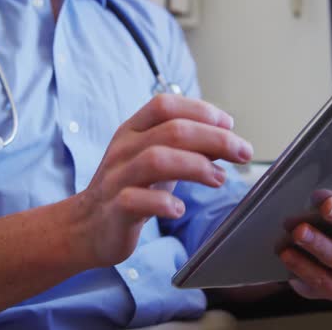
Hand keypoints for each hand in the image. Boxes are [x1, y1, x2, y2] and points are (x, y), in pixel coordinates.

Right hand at [75, 94, 252, 266]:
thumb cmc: (131, 187)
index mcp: (133, 130)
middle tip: (243, 153)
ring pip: (156, 160)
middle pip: (172, 131)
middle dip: (215, 139)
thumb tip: (227, 138)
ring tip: (219, 179)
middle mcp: (124, 149)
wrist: (88, 225)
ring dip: (196, 166)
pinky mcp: (115, 209)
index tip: (229, 125)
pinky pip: (137, 200)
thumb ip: (186, 146)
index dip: (201, 110)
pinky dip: (163, 202)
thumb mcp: (156, 158)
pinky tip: (179, 209)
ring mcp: (117, 178)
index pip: (166, 105)